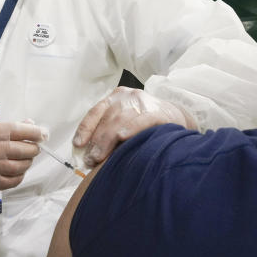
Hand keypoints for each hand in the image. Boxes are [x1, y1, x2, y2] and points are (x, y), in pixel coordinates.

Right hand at [0, 118, 41, 189]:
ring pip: (16, 167)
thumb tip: (29, 127)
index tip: (43, 134)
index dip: (33, 132)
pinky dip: (18, 177)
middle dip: (33, 148)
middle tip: (35, 146)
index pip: (16, 131)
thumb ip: (5, 126)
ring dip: (27, 162)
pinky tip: (19, 171)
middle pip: (19, 150)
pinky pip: (8, 182)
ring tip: (27, 157)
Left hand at [73, 87, 196, 167]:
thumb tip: (88, 154)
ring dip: (108, 140)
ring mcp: (143, 102)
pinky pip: (142, 120)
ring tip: (100, 158)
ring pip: (121, 120)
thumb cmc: (146, 124)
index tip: (78, 144)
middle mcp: (128, 96)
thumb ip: (108, 132)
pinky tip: (123, 139)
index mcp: (116, 97)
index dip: (85, 128)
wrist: (178, 117)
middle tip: (90, 160)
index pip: (95, 112)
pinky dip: (131, 129)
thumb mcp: (125, 122)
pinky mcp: (159, 112)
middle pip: (107, 119)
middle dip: (96, 140)